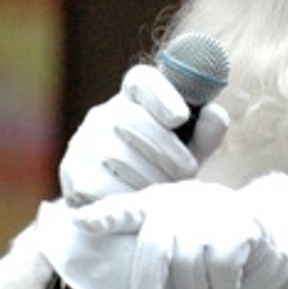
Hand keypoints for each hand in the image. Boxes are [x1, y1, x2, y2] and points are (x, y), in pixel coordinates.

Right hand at [59, 65, 228, 204]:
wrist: (123, 207)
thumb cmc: (164, 169)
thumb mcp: (190, 150)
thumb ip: (206, 133)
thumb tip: (214, 114)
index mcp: (134, 99)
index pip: (142, 81)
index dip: (161, 95)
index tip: (181, 117)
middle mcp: (103, 114)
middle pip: (132, 121)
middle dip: (166, 151)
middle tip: (187, 172)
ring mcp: (84, 143)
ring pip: (119, 155)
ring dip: (150, 178)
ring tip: (167, 191)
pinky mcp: (73, 173)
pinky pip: (102, 184)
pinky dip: (127, 196)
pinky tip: (139, 203)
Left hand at [73, 181, 287, 288]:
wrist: (263, 241)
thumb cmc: (205, 252)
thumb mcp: (175, 245)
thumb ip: (149, 257)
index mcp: (157, 206)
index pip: (127, 209)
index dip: (105, 216)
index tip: (81, 223)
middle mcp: (183, 202)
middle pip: (156, 249)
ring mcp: (214, 211)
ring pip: (189, 266)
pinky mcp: (241, 227)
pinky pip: (221, 271)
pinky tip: (226, 288)